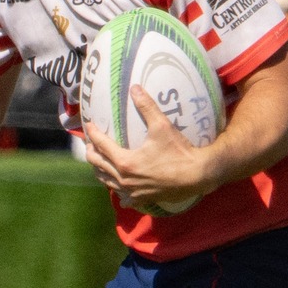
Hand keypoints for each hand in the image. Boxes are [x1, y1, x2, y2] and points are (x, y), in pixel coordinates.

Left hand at [82, 86, 216, 214]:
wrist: (198, 175)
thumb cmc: (179, 151)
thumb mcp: (162, 126)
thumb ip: (147, 107)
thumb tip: (134, 88)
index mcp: (124, 161)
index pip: (100, 145)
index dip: (93, 133)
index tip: (90, 125)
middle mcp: (123, 179)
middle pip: (98, 164)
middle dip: (91, 152)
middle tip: (90, 143)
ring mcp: (131, 191)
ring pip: (106, 182)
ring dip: (100, 170)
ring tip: (99, 161)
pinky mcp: (141, 199)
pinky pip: (123, 197)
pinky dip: (117, 189)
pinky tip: (118, 185)